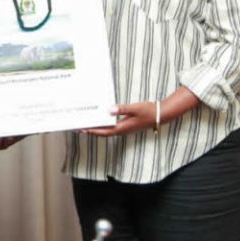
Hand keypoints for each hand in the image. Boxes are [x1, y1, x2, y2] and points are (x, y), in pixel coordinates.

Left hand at [81, 87, 199, 136]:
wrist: (161, 115)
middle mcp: (122, 130)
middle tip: (78, 127)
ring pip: (106, 130)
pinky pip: (111, 126)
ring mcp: (124, 128)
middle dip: (90, 130)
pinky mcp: (126, 125)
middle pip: (102, 132)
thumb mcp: (135, 108)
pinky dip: (103, 124)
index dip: (92, 131)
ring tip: (85, 123)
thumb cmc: (148, 111)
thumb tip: (109, 110)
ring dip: (96, 128)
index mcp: (122, 128)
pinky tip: (99, 119)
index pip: (103, 131)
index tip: (81, 129)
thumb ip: (122, 109)